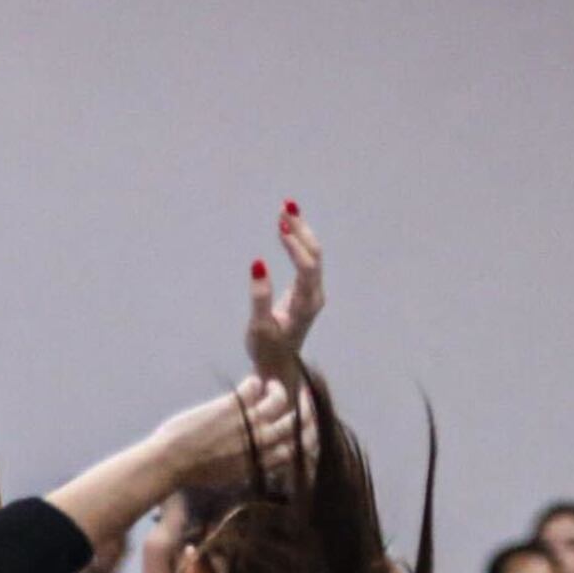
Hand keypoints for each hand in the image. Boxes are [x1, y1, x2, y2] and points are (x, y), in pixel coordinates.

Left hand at [156, 375, 299, 490]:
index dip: (312, 432)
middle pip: (300, 422)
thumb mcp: (230, 475)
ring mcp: (248, 423)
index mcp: (262, 464)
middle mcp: (261, 444)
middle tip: (305, 395)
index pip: (302, 448)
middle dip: (308, 406)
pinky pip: (254, 385)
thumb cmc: (193, 472)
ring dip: (279, 389)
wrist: (169, 463)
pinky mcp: (233, 406)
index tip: (310, 422)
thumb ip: (250, 464)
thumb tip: (260, 455)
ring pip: (280, 400)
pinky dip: (255, 381)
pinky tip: (250, 382)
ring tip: (271, 385)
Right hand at [246, 204, 324, 377]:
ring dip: (300, 231)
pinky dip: (298, 241)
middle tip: (286, 206)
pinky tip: (287, 227)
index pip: (307, 268)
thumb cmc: (266, 349)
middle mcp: (314, 295)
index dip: (295, 247)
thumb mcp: (259, 327)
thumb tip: (258, 263)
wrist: (279, 366)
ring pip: (313, 254)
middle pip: (315, 255)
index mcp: (306, 305)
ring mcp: (312, 292)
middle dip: (301, 230)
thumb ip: (260, 296)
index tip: (280, 228)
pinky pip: (307, 259)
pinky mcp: (306, 290)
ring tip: (286, 209)